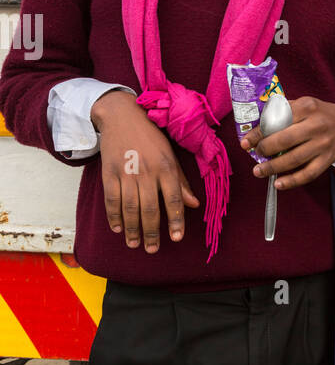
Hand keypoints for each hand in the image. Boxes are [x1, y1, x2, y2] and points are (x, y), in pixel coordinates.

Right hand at [92, 89, 199, 250]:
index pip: (174, 200)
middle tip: (152, 249)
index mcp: (166, 167)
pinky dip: (114, 216)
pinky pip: (111, 199)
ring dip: (132, 229)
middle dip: (151, 233)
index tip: (176, 238)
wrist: (122, 115)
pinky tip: (118, 228)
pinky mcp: (109, 172)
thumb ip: (181, 182)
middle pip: (149, 209)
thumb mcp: (171, 155)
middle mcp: (147, 171)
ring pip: (129, 208)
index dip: (176, 221)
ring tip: (134, 244)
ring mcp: (126, 172)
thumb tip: (194, 205)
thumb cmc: (151, 137)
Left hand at [241, 97, 334, 188]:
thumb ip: (283, 111)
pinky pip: (308, 174)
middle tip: (256, 154)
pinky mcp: (327, 160)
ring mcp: (323, 145)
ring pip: (294, 160)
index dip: (258, 133)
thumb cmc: (320, 115)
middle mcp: (316, 126)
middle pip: (285, 140)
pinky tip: (278, 184)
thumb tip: (256, 127)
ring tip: (259, 172)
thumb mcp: (305, 104)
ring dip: (273, 168)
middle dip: (265, 149)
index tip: (245, 142)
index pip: (277, 120)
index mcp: (307, 107)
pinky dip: (292, 181)